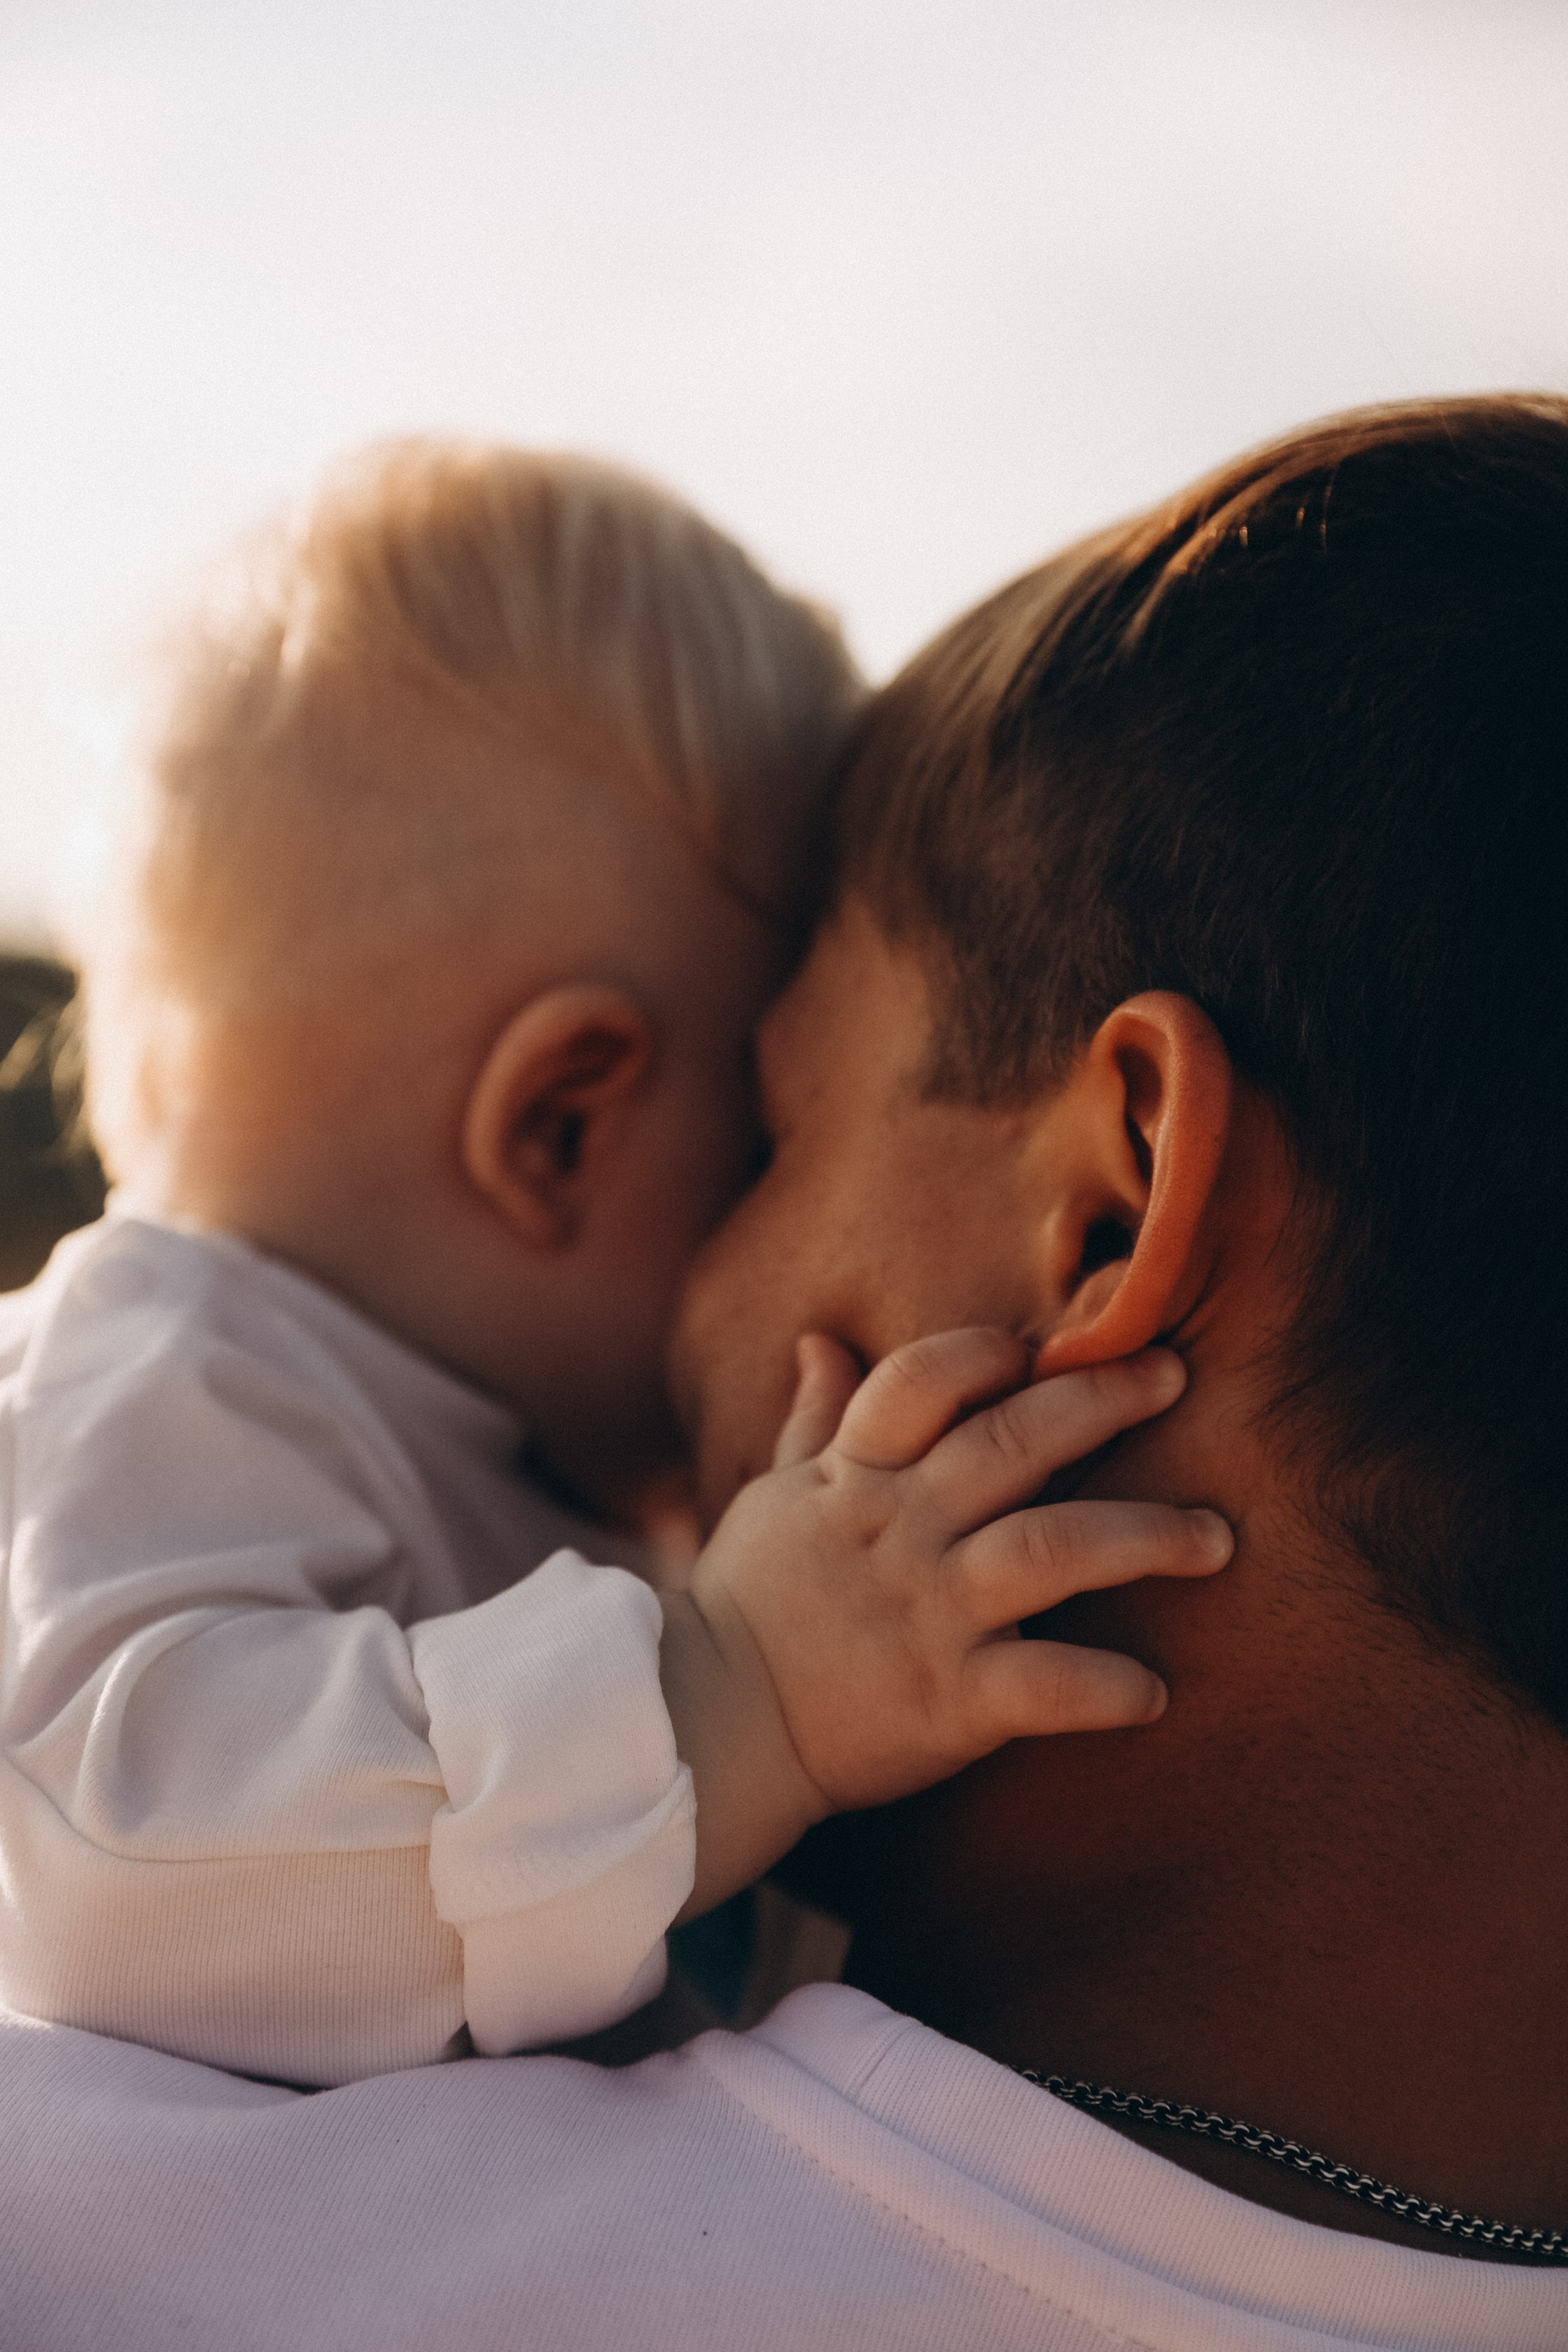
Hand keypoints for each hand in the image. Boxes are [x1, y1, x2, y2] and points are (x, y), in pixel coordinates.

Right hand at [662, 1328, 1229, 1919]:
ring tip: (1215, 1540)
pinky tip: (1155, 1693)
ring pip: (1053, 1549)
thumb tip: (821, 1341)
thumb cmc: (752, 1607)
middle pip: (1013, 1442)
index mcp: (858, 1478)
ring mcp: (930, 1613)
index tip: (1041, 1346)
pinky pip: (1046, 1685)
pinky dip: (1105, 1687)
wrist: (710, 1730)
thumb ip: (817, 1421)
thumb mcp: (776, 1498)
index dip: (985, 1354)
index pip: (924, 1381)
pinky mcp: (951, 1702)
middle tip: (1174, 1374)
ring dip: (1146, 1537)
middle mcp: (902, 1531)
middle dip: (1100, 1400)